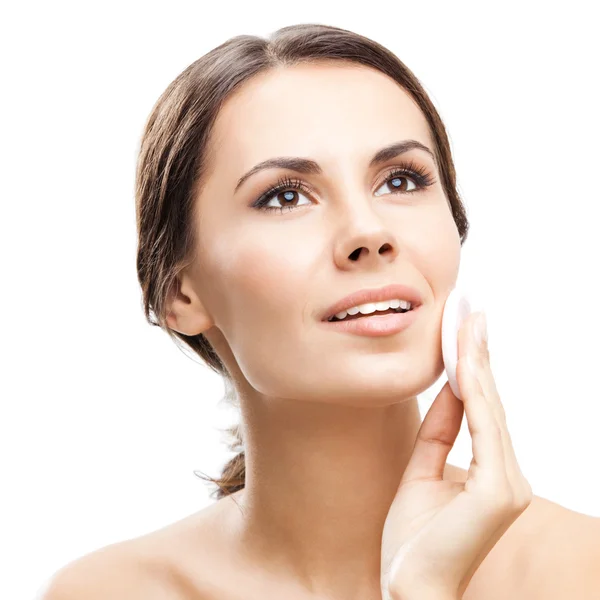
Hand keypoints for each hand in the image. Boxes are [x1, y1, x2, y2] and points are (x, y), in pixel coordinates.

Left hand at [380, 312, 532, 599]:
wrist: (408, 589)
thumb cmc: (414, 539)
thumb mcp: (422, 470)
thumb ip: (440, 430)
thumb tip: (448, 386)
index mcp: (492, 471)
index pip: (480, 408)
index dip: (471, 366)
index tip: (464, 328)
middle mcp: (508, 474)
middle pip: (488, 401)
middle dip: (477, 352)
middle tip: (470, 309)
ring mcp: (509, 482)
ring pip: (488, 407)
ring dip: (475, 361)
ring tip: (467, 322)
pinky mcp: (499, 490)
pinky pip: (481, 428)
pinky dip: (471, 391)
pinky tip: (461, 361)